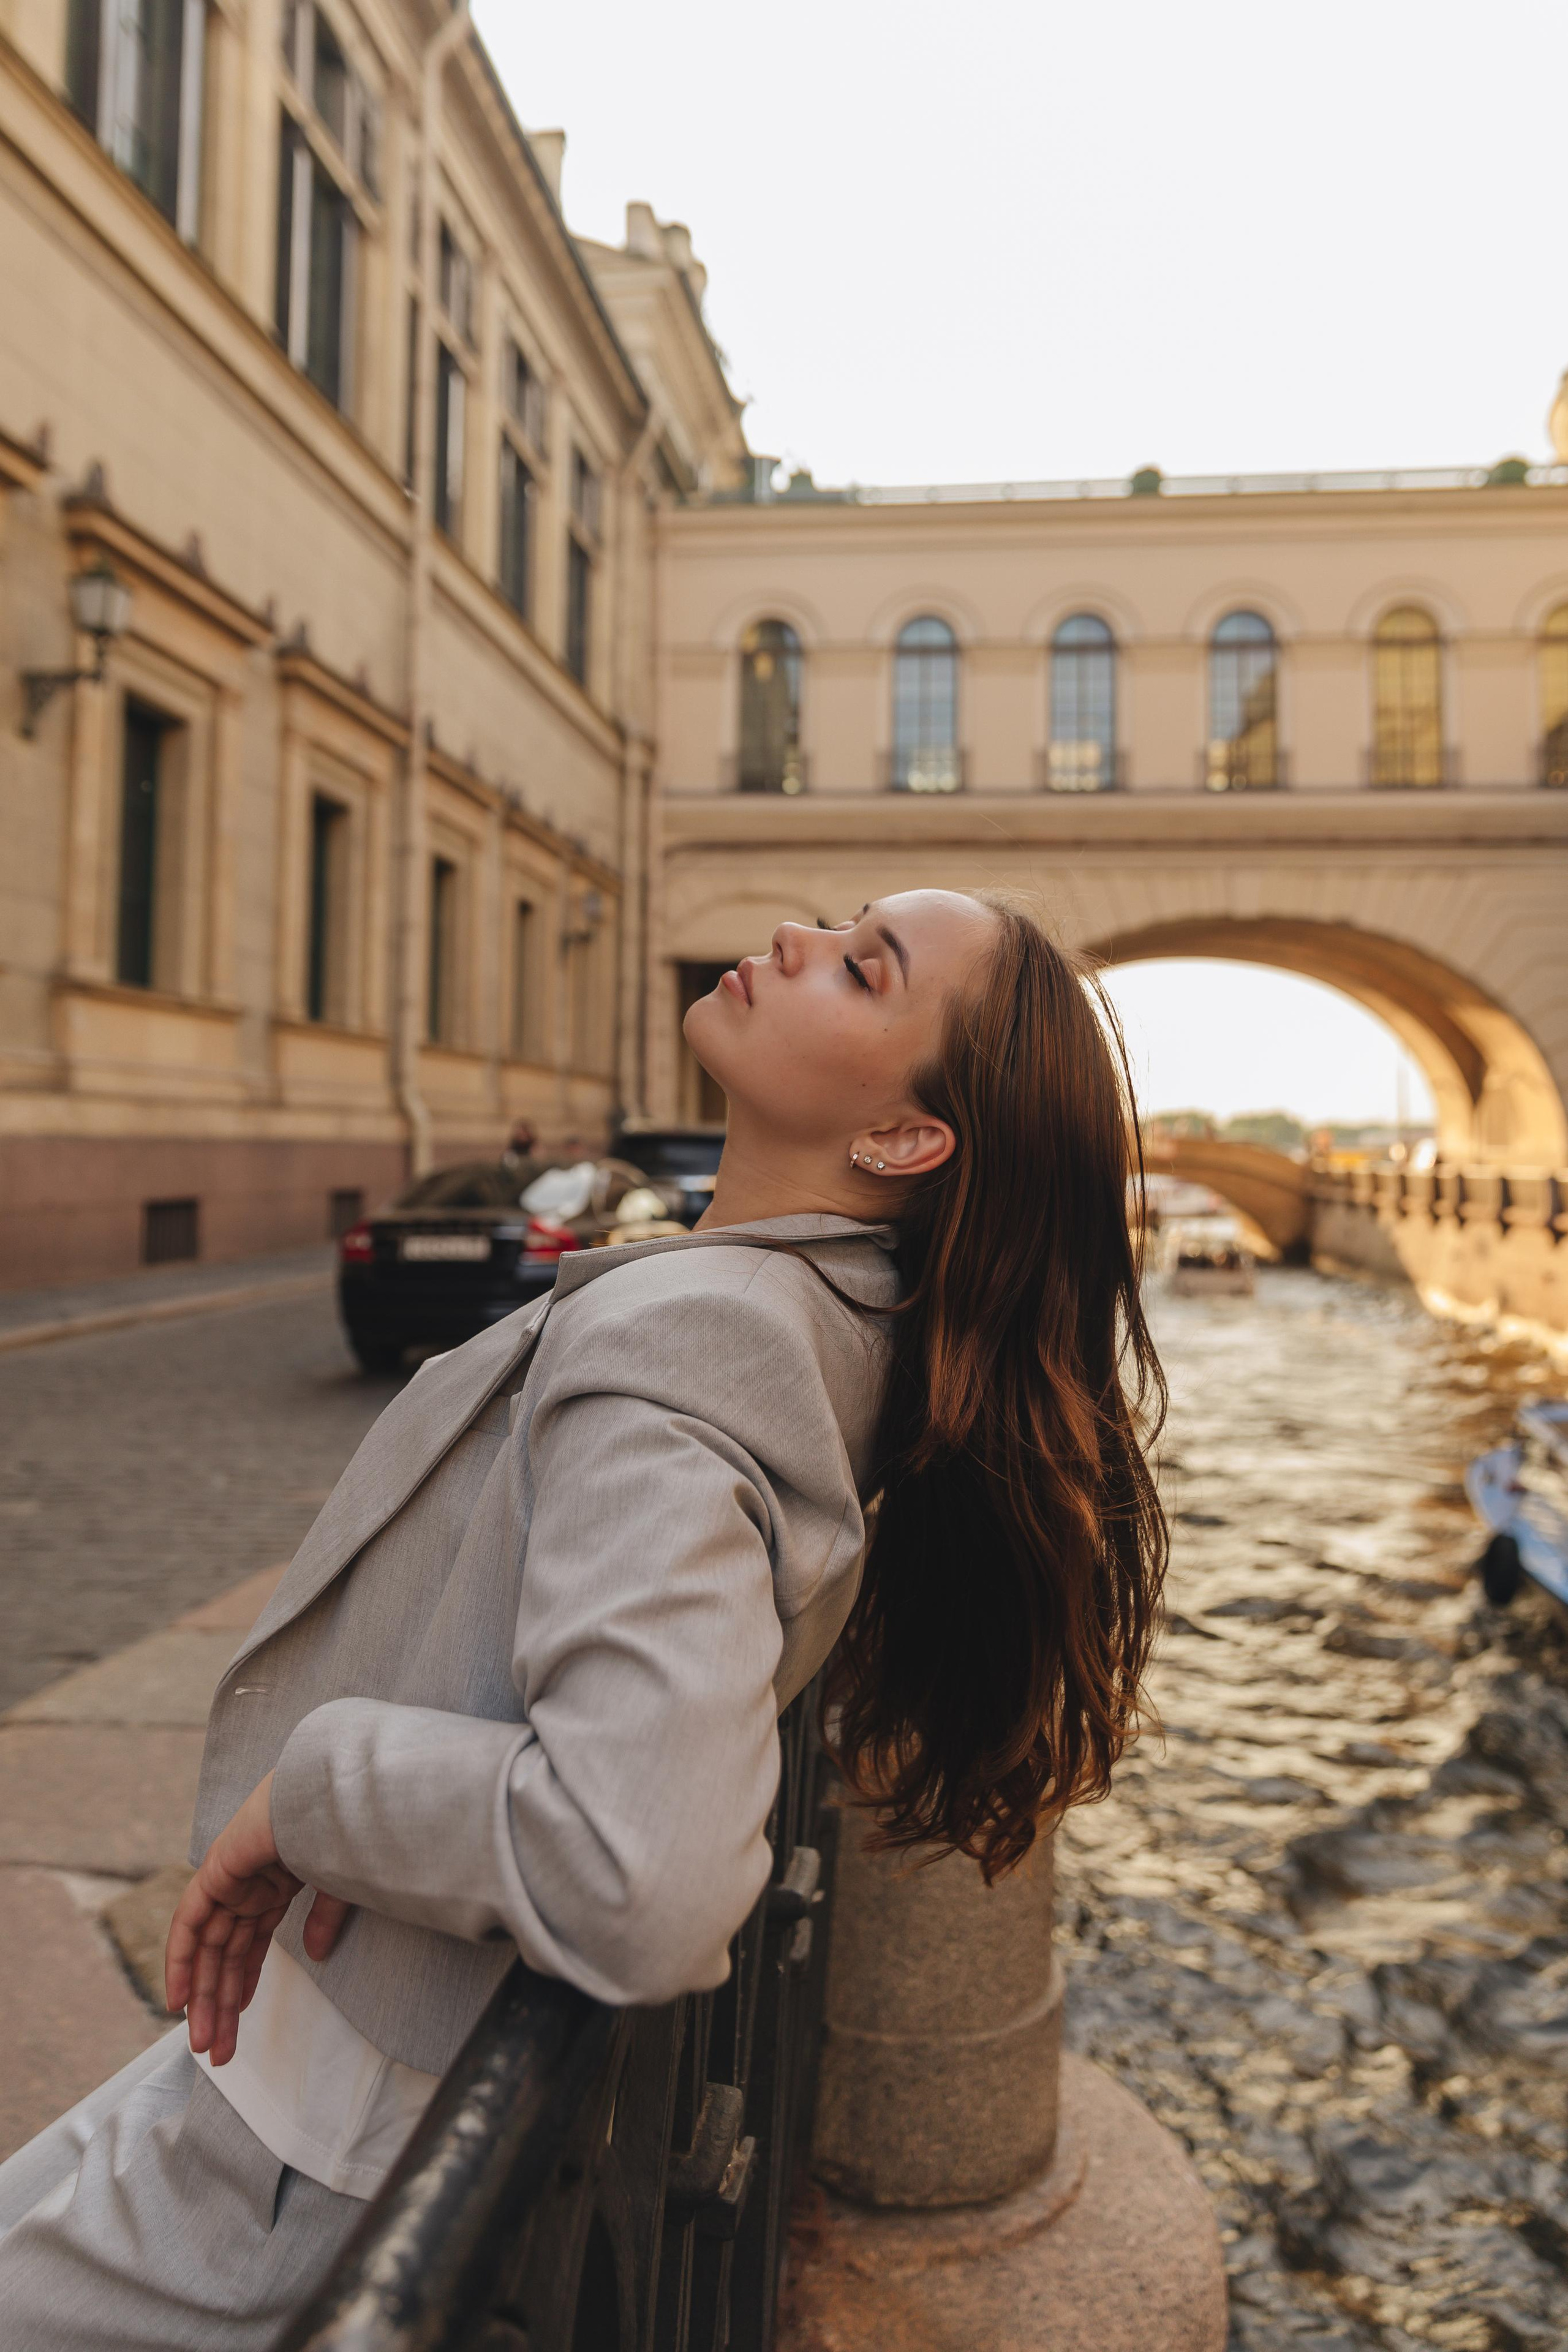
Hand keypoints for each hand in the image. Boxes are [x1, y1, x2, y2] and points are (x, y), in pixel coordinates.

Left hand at [163, 1774, 352, 2064]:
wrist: (335, 1793)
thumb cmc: (346, 1830)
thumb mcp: (339, 1887)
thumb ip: (323, 1919)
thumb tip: (316, 1955)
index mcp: (276, 1882)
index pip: (249, 1943)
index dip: (241, 1982)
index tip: (237, 2021)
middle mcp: (248, 1883)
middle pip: (225, 1954)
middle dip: (220, 2004)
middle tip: (217, 2051)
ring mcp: (230, 1877)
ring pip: (207, 1949)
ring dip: (203, 1997)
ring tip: (204, 2043)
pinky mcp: (217, 1871)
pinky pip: (189, 1923)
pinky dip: (180, 1960)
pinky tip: (178, 2000)